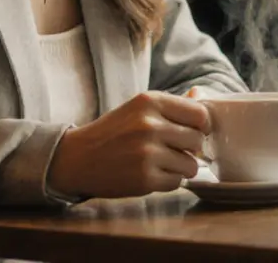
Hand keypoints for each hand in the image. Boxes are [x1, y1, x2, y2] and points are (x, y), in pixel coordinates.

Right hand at [46, 91, 208, 198]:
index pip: (200, 114)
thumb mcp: (138, 108)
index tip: (192, 131)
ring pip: (191, 165)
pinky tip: (151, 173)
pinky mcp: (144, 179)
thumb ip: (172, 103)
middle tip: (173, 149)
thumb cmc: (113, 131)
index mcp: (150, 101)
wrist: (77, 158)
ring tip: (162, 162)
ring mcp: (147, 153)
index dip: (200, 126)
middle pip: (198, 140)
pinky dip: (168, 181)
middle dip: (190, 148)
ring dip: (181, 167)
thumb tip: (200, 94)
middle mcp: (150, 125)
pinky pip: (176, 182)